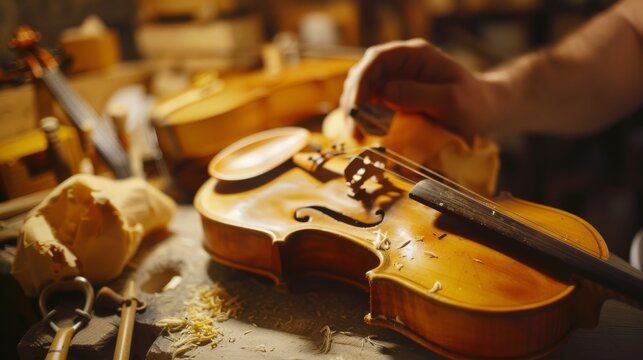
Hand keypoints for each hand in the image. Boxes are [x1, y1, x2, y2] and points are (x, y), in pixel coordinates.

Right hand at [341, 39, 505, 136]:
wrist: (486, 113)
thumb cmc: (474, 104)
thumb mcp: (450, 100)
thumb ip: (418, 94)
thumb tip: (383, 92)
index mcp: (414, 55)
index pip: (377, 60)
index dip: (362, 83)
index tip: (357, 110)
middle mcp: (401, 65)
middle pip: (363, 76)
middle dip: (354, 102)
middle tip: (355, 133)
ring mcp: (396, 81)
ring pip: (362, 91)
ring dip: (355, 113)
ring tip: (357, 136)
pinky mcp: (395, 99)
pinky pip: (370, 105)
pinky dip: (363, 120)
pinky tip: (363, 135)